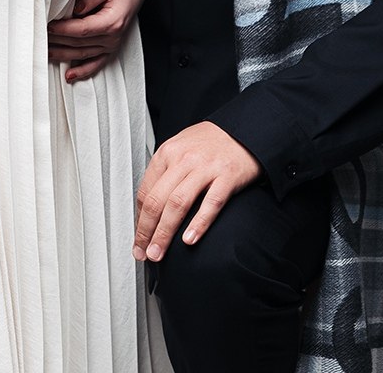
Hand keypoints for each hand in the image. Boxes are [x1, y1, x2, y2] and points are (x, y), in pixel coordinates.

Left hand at [47, 0, 152, 81]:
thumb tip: (75, 9)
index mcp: (112, 22)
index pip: (82, 29)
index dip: (63, 29)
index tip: (47, 26)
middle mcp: (113, 37)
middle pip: (79, 43)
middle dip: (57, 41)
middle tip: (37, 38)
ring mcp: (113, 44)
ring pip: (82, 54)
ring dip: (63, 55)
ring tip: (44, 52)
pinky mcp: (111, 47)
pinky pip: (96, 63)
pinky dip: (82, 71)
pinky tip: (68, 76)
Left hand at [133, 122, 260, 261]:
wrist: (243, 129)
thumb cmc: (210, 143)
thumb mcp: (180, 148)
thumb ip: (165, 172)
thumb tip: (148, 204)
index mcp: (167, 153)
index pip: (145, 191)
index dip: (139, 220)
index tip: (138, 239)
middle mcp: (183, 159)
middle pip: (157, 199)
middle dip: (146, 231)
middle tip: (143, 253)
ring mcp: (205, 167)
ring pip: (178, 203)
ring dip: (164, 232)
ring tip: (158, 253)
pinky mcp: (227, 176)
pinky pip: (211, 203)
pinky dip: (199, 223)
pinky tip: (189, 240)